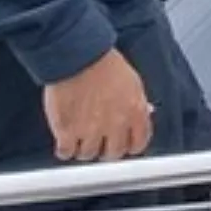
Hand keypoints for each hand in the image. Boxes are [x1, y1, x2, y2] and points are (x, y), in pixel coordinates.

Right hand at [44, 48, 153, 163]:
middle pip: (113, 153)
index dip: (130, 145)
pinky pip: (66, 153)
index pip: (139, 143)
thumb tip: (146, 113)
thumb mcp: (131, 81)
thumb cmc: (102, 63)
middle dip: (107, 149)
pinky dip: (64, 150)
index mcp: (135, 112)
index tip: (124, 144)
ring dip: (84, 149)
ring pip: (88, 154)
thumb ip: (139, 102)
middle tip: (99, 141)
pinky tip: (65, 141)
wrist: (75, 55)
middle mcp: (115, 124)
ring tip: (80, 137)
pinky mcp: (67, 131)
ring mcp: (90, 130)